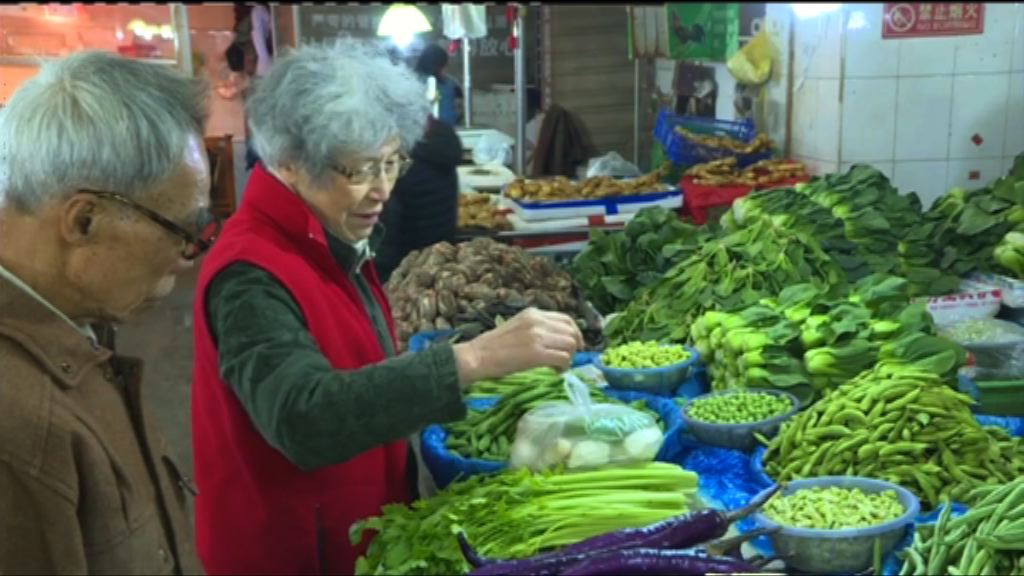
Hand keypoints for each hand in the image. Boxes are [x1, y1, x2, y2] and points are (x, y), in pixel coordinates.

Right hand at [453, 308, 583, 387]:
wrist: (477, 357)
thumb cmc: (493, 346)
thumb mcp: (517, 326)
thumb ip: (536, 328)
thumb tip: (557, 340)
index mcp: (533, 313)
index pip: (566, 319)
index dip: (575, 333)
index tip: (575, 345)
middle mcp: (537, 321)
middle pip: (571, 332)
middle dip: (573, 347)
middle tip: (566, 359)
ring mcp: (537, 337)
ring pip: (570, 345)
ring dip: (568, 358)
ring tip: (558, 367)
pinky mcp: (537, 354)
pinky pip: (563, 359)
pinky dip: (564, 367)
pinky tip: (556, 372)